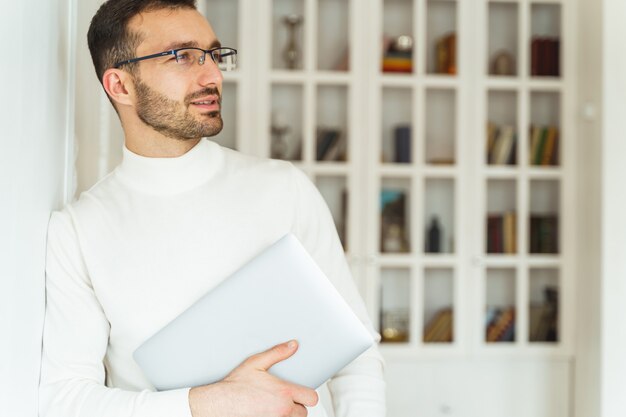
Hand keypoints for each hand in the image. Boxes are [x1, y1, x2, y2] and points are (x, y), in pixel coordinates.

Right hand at [188, 340, 318, 416]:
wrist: (218, 404)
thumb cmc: (235, 385)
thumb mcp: (256, 363)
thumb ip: (277, 353)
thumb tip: (293, 345)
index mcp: (284, 392)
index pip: (312, 398)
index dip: (307, 395)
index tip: (301, 393)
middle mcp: (283, 410)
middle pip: (304, 413)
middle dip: (296, 406)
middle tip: (285, 400)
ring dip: (288, 415)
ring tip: (276, 407)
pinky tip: (268, 413)